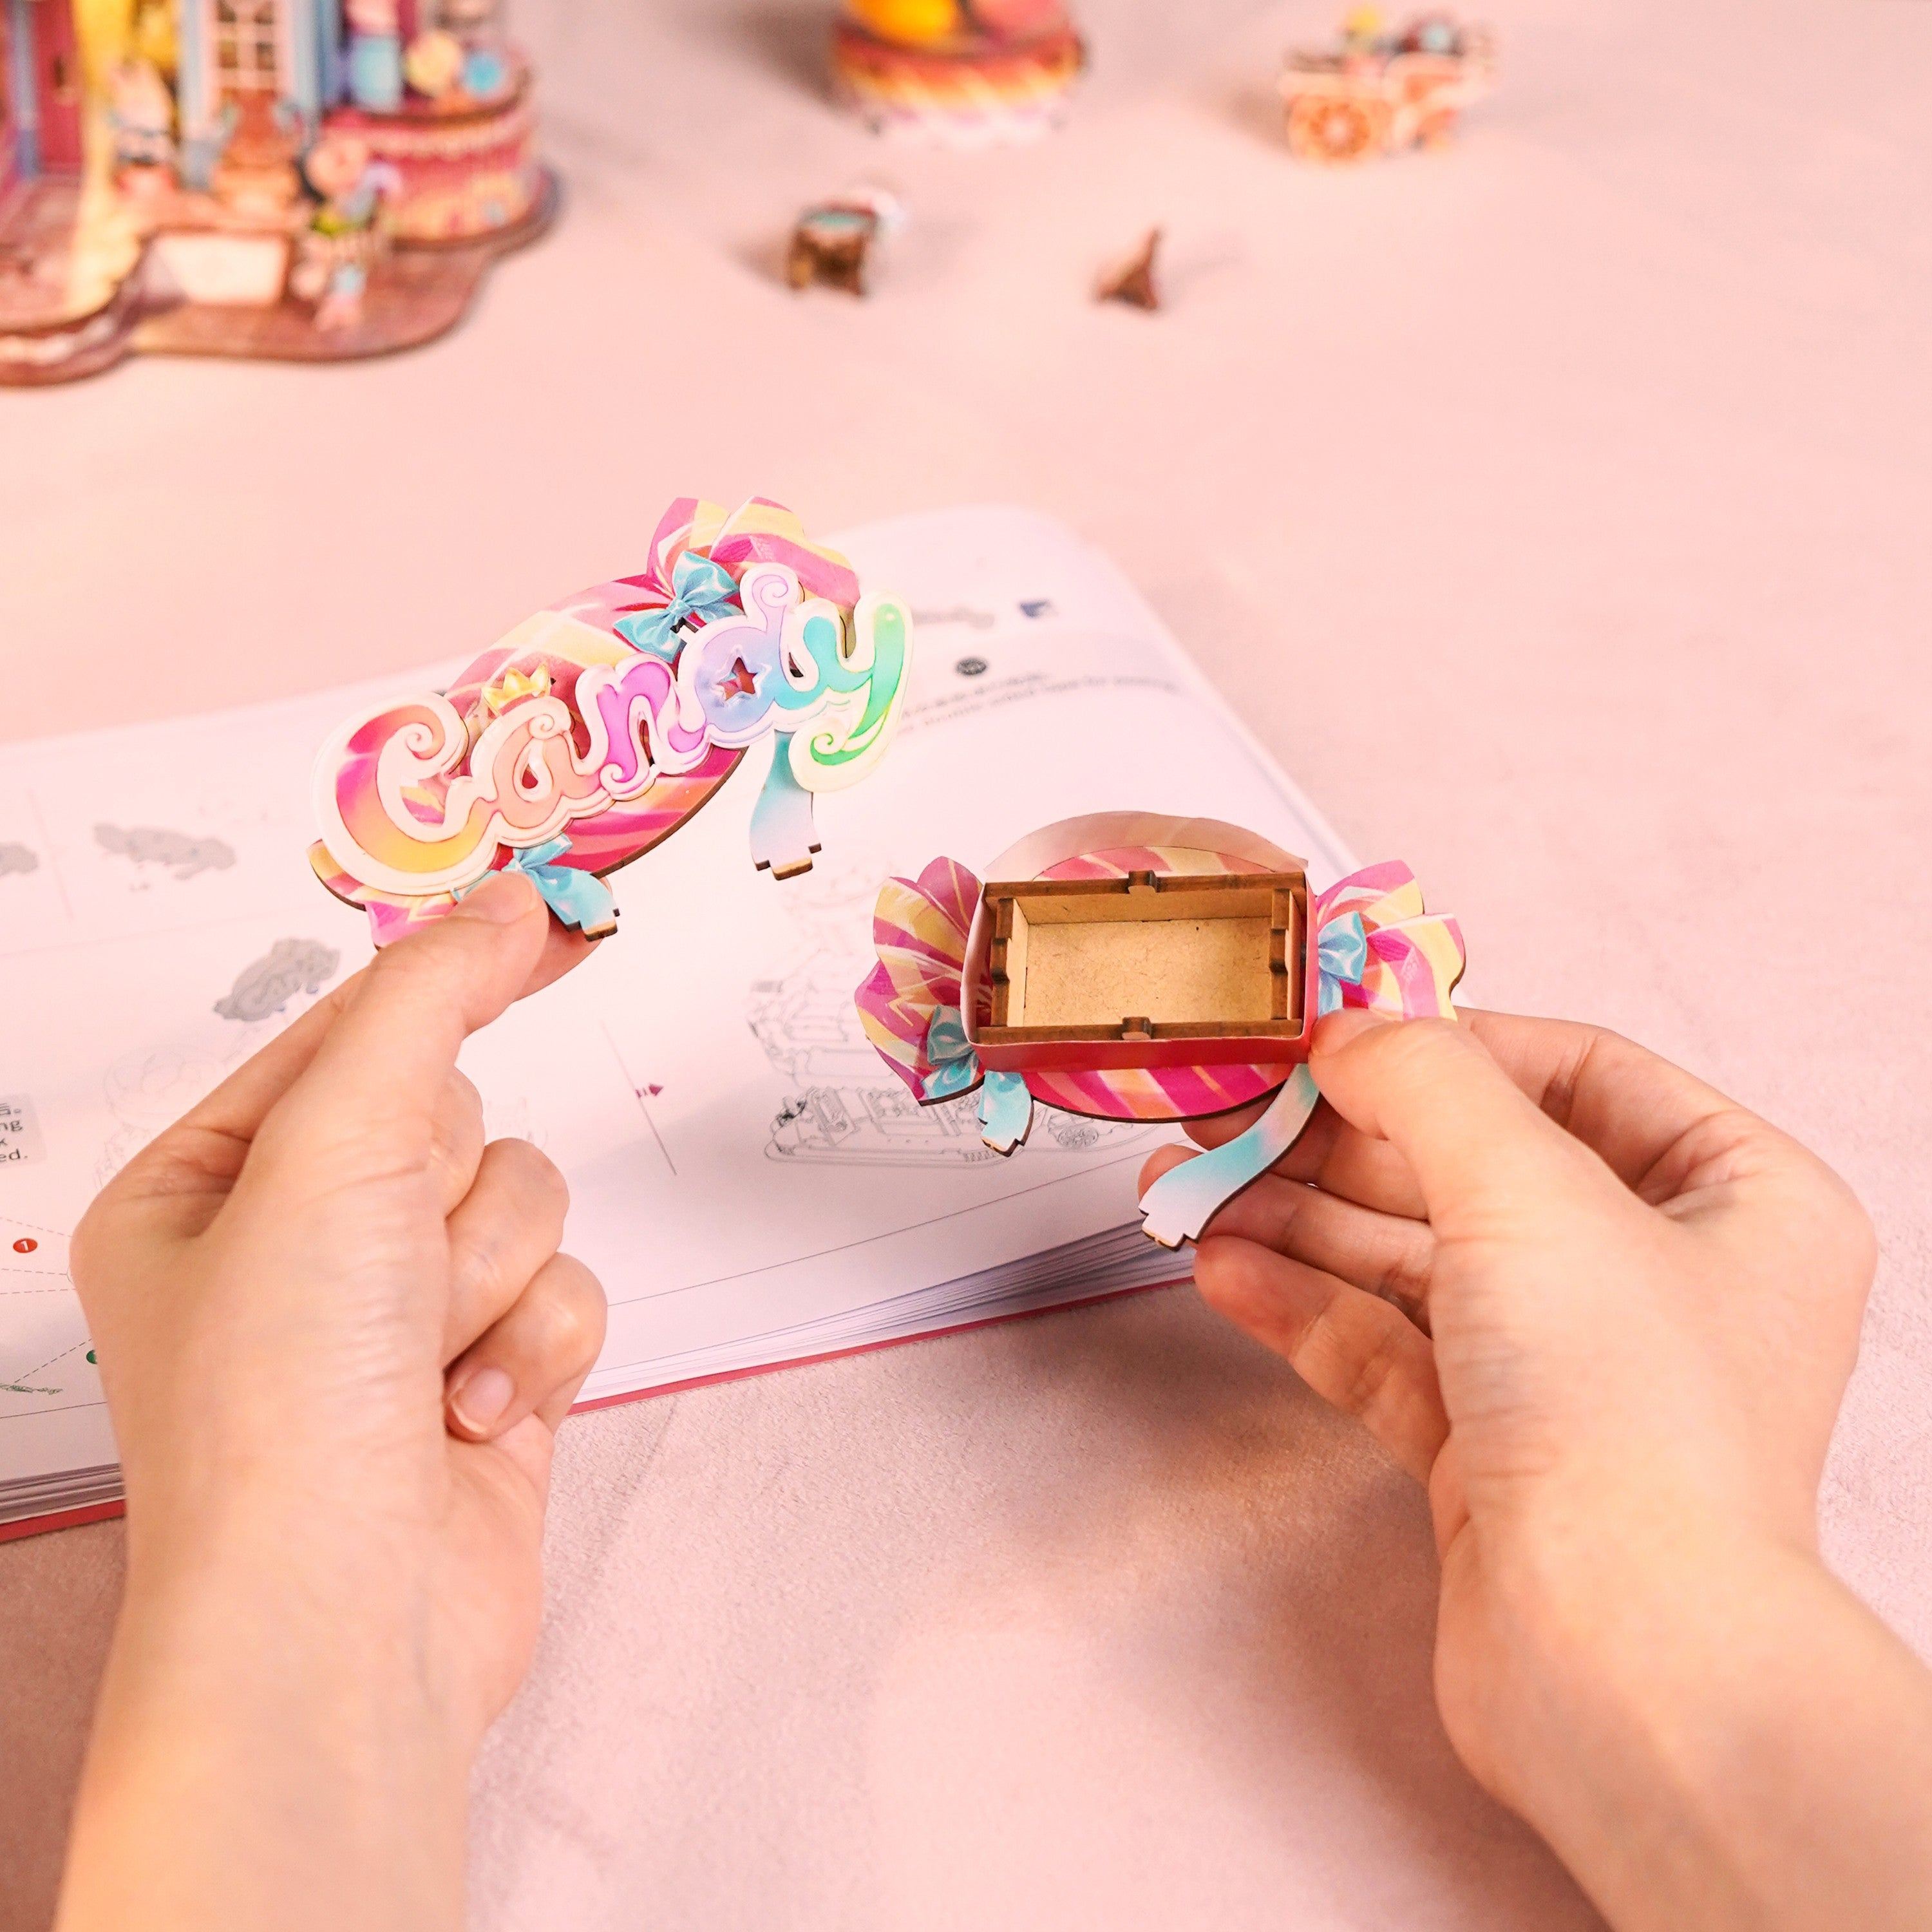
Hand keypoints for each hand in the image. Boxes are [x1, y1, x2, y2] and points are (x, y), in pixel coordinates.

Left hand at [58, 873, 606, 1931]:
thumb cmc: (277, 1410)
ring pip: (528, 1204)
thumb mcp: (332, 1148)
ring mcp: (397, 1320)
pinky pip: (568, 1292)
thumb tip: (508, 905)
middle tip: (389, 1261)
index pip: (351, 1034)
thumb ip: (429, 1003)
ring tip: (427, 1361)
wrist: (341, 1628)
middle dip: (447, 1188)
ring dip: (497, 1274)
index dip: (445, 982)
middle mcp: (300, 1248)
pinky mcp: (488, 1381)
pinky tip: (472, 1419)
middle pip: (457, 1116)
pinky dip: (536, 1345)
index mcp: (211, 1186)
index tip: (552, 917)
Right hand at [1143, 1010, 1931, 1930]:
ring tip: (1189, 1190)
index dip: (1451, 1044)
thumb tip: (1353, 1026)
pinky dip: (1305, 1304)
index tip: (1335, 1032)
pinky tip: (1225, 1270)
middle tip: (1229, 1112)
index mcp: (1738, 1200)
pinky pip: (1386, 1347)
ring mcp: (1573, 1372)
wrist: (1621, 1666)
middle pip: (1474, 1169)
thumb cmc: (1633, 1419)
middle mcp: (1664, 1282)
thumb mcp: (1528, 1191)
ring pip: (1415, 1260)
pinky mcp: (1493, 1452)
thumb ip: (1427, 1083)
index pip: (1579, 1074)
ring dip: (1299, 1221)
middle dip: (1340, 1142)